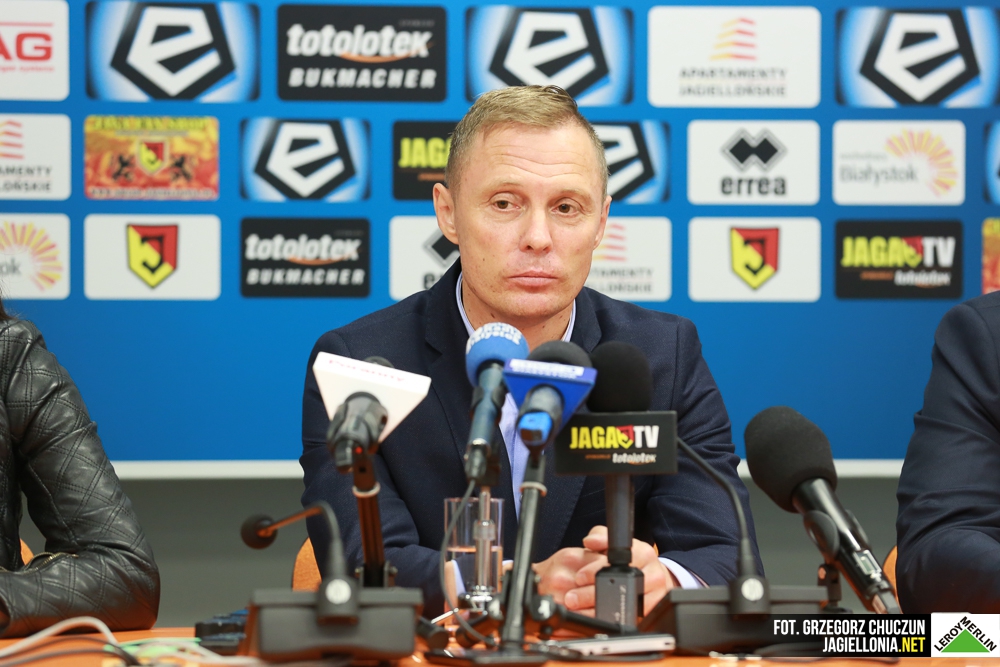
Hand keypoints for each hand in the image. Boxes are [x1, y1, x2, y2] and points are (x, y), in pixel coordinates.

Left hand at [539, 526, 678, 615]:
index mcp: (644, 553)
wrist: (655, 577)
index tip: (579, 577)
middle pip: (620, 587)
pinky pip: (628, 620)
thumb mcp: (617, 543)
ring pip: (623, 607)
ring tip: (578, 609)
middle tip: (572, 597)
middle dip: (591, 594)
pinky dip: (608, 620)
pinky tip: (594, 617)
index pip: (617, 562)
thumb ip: (600, 537)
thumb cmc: (633, 559)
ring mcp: (654, 595)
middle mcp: (652, 574)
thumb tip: (589, 541)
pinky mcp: (650, 612)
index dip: (594, 570)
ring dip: (596, 611)